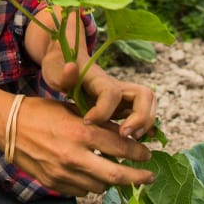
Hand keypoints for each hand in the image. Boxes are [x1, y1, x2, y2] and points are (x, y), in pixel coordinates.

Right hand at [7, 95, 156, 196]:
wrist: (7, 126)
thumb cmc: (40, 111)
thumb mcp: (72, 109)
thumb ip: (97, 125)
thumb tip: (123, 135)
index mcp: (80, 133)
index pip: (119, 147)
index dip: (138, 152)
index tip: (148, 154)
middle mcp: (73, 156)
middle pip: (115, 175)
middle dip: (137, 177)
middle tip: (149, 177)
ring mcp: (62, 173)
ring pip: (99, 187)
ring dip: (111, 181)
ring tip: (117, 174)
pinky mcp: (53, 184)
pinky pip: (81, 191)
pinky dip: (91, 185)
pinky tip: (93, 176)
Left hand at [38, 39, 158, 141]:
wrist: (65, 61)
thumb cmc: (59, 67)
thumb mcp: (55, 70)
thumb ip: (63, 74)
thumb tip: (71, 67)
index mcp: (100, 80)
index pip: (112, 93)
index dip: (103, 110)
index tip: (88, 121)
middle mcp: (117, 86)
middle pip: (145, 95)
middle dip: (140, 118)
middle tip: (123, 134)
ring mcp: (122, 96)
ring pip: (148, 105)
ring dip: (145, 124)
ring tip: (130, 140)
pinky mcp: (122, 107)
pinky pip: (141, 116)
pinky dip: (144, 128)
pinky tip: (136, 142)